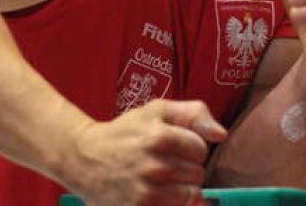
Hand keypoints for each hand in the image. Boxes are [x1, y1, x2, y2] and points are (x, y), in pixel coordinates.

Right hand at [67, 99, 226, 205]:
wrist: (83, 158)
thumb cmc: (126, 132)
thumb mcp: (157, 110)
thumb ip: (194, 113)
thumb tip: (222, 134)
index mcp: (160, 136)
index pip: (202, 149)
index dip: (191, 148)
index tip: (175, 147)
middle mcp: (154, 166)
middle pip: (198, 174)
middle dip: (186, 169)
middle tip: (165, 164)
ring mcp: (146, 192)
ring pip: (190, 196)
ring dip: (181, 189)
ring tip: (161, 180)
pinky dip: (170, 204)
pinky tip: (156, 194)